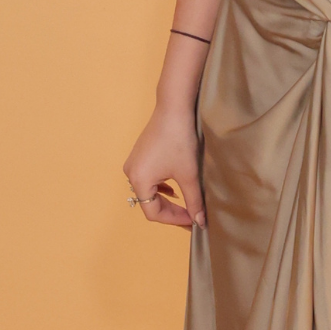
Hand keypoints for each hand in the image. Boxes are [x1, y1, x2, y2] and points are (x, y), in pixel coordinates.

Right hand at [122, 104, 205, 230]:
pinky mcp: (139, 155)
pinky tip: (173, 187)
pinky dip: (160, 187)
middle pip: (149, 203)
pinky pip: (147, 179)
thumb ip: (193, 200)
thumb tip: (200, 221)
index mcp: (139, 181)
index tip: (192, 221)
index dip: (174, 219)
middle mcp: (131, 174)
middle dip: (170, 211)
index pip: (153, 213)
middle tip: (191, 215)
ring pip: (148, 192)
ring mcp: (133, 163)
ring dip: (165, 200)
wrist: (173, 108)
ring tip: (184, 203)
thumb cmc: (179, 140)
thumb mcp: (188, 174)